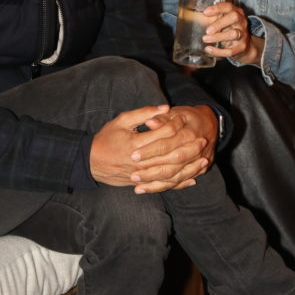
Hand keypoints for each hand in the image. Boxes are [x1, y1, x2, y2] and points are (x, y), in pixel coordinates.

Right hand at [89, 104, 213, 192]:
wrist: (91, 162)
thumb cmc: (107, 138)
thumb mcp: (122, 121)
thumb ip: (143, 114)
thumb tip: (165, 108)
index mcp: (135, 144)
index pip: (162, 134)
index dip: (175, 125)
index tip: (185, 118)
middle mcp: (139, 162)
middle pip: (170, 156)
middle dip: (189, 148)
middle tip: (203, 141)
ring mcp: (141, 175)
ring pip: (170, 173)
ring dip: (189, 168)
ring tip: (204, 161)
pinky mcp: (141, 184)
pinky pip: (164, 186)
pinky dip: (179, 183)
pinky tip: (192, 179)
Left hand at [129, 103, 218, 192]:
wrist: (211, 124)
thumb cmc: (187, 117)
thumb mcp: (175, 113)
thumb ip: (162, 118)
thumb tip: (149, 122)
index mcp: (189, 134)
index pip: (167, 145)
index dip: (150, 150)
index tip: (133, 155)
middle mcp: (196, 150)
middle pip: (172, 165)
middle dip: (152, 172)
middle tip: (133, 176)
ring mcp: (198, 162)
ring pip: (175, 177)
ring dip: (155, 184)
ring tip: (137, 187)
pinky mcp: (199, 172)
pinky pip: (179, 183)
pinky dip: (163, 187)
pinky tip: (147, 190)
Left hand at [201, 1, 261, 63]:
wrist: (246, 48)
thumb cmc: (230, 31)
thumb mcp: (224, 22)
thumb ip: (214, 18)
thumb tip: (196, 16)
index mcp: (237, 13)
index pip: (229, 6)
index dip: (217, 8)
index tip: (205, 13)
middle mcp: (242, 22)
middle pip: (234, 17)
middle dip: (219, 23)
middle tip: (207, 30)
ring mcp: (244, 34)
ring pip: (233, 34)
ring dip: (218, 37)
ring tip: (205, 39)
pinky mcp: (242, 47)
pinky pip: (231, 50)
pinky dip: (218, 51)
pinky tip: (208, 49)